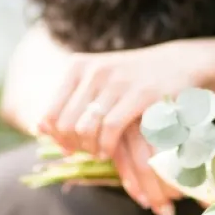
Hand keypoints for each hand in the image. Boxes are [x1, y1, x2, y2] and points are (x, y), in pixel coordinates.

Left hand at [37, 41, 200, 214]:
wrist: (177, 63)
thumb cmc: (130, 79)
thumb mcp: (95, 82)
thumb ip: (68, 102)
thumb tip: (38, 128)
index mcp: (78, 67)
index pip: (50, 114)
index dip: (55, 137)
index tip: (68, 146)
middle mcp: (94, 71)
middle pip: (65, 124)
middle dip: (73, 145)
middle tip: (85, 152)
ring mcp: (118, 82)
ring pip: (86, 128)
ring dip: (90, 148)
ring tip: (98, 152)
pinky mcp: (141, 94)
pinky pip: (111, 129)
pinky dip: (106, 146)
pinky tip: (109, 150)